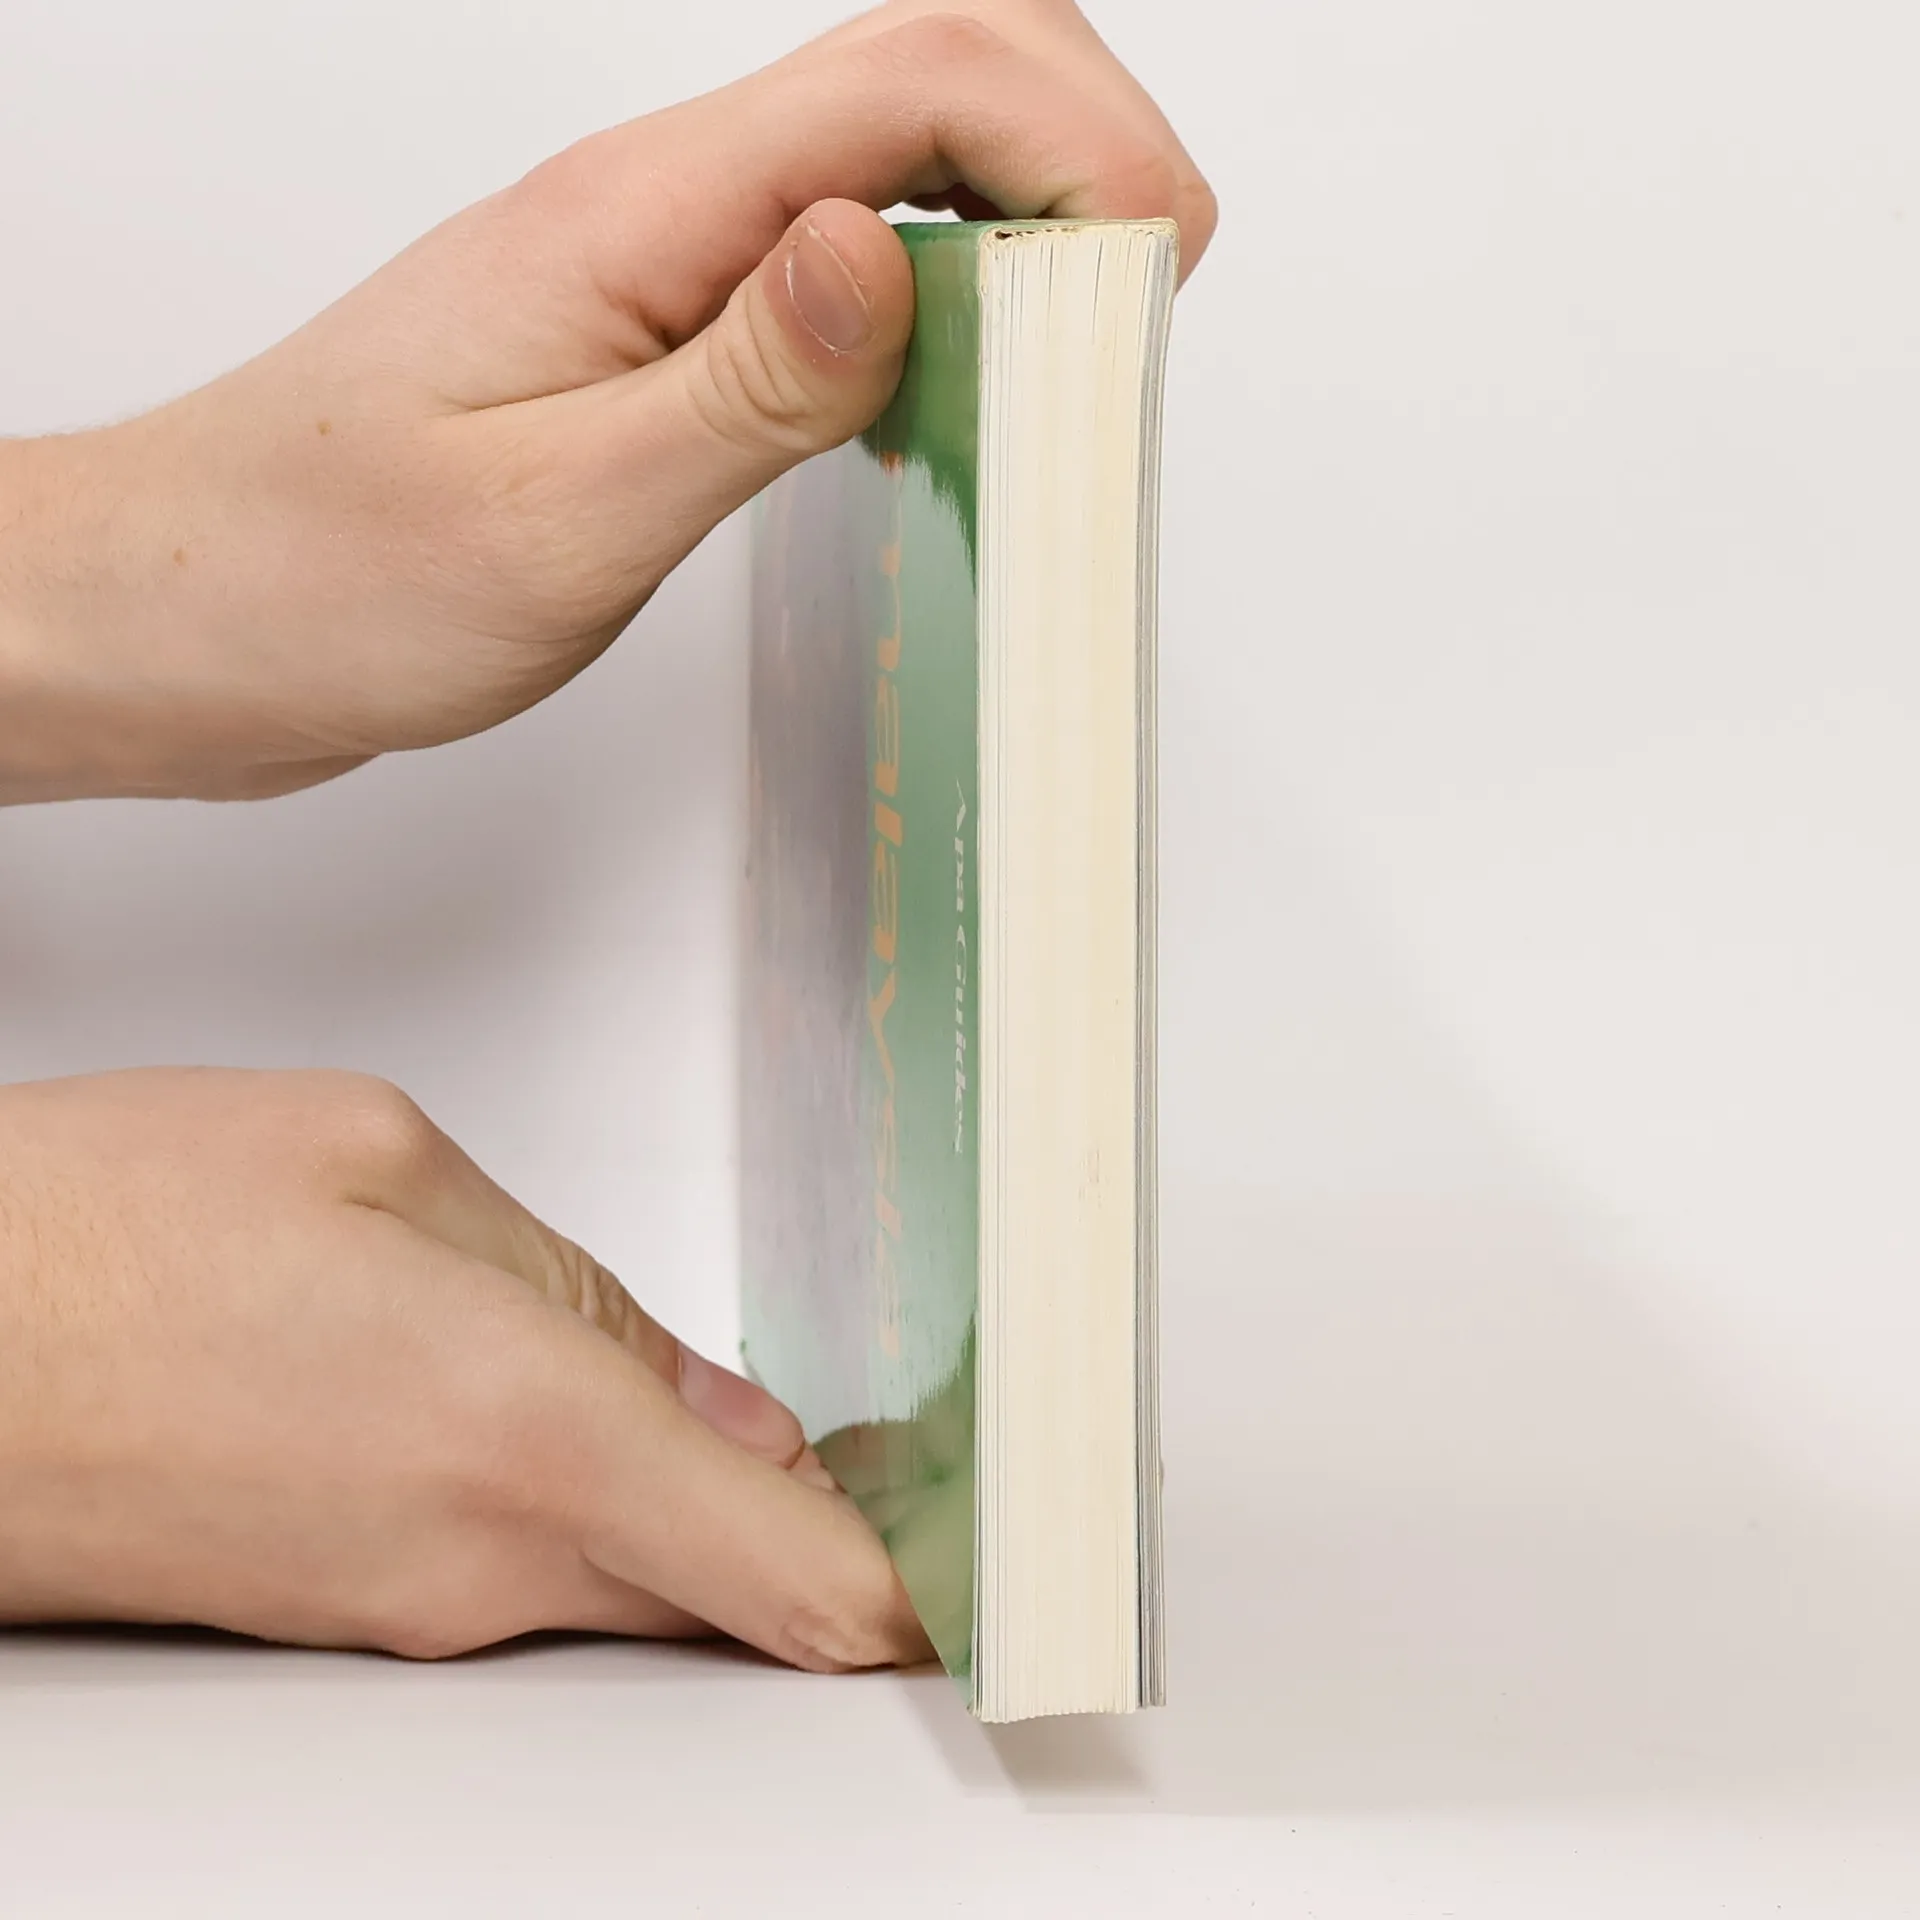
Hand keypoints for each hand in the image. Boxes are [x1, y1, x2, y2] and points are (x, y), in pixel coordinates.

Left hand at [0, 0, 1214, 802]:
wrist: (197, 614)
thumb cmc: (331, 575)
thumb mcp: (558, 511)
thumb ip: (740, 385)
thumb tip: (888, 248)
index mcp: (636, 215)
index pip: (906, 82)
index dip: (1074, 134)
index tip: (1166, 251)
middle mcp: (653, 209)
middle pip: (916, 74)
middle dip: (1075, 141)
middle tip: (1154, 285)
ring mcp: (653, 264)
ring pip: (882, 161)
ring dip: (1014, 212)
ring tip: (1086, 340)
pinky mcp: (651, 335)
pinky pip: (826, 268)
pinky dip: (933, 298)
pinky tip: (953, 392)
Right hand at [0, 1069, 931, 1667]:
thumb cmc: (109, 1226)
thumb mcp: (385, 1164)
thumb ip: (584, 1296)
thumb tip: (720, 1410)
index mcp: (525, 1426)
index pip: (796, 1580)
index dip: (925, 1597)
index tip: (1010, 1578)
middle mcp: (478, 1560)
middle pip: (733, 1594)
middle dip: (824, 1534)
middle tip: (906, 1447)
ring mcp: (406, 1612)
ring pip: (633, 1582)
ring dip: (701, 1510)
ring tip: (737, 1408)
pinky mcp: (346, 1617)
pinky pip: (528, 1579)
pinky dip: (593, 1516)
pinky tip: (565, 1414)